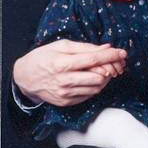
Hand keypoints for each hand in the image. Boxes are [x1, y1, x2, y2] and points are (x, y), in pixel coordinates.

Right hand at [13, 41, 127, 106]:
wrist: (25, 77)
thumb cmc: (43, 57)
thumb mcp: (62, 46)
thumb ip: (85, 47)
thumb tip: (106, 47)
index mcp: (63, 63)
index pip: (93, 60)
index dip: (111, 56)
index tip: (122, 53)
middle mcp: (65, 80)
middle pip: (98, 76)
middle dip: (111, 68)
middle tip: (116, 62)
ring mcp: (65, 94)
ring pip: (96, 87)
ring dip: (105, 78)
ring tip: (105, 69)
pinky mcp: (66, 102)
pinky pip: (89, 95)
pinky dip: (96, 86)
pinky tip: (93, 78)